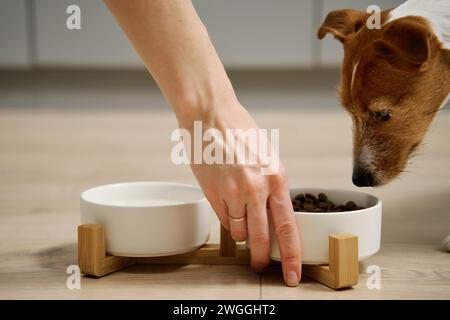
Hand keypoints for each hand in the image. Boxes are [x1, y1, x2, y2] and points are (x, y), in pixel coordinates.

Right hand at [179, 98, 301, 286]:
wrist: (210, 114)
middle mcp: (256, 188)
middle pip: (261, 237)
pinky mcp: (212, 192)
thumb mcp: (266, 156)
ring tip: (240, 215)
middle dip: (261, 256)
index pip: (287, 226)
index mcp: (277, 177)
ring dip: (242, 232)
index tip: (292, 273)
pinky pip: (222, 219)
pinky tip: (228, 207)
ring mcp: (232, 192)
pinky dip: (227, 219)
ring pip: (239, 231)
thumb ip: (271, 185)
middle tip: (259, 265)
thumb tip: (271, 212)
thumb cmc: (240, 131)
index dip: (291, 255)